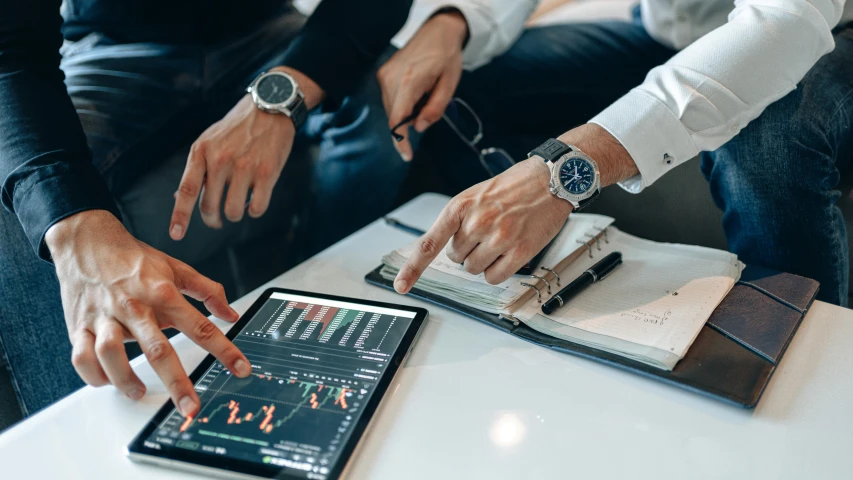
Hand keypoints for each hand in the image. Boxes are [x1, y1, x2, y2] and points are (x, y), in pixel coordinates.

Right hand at [47, 210, 248, 416]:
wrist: (87, 242)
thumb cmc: (134, 259)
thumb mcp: (176, 268)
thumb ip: (207, 291)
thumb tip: (231, 314)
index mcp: (163, 293)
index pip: (200, 326)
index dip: (223, 349)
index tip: (240, 368)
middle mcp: (135, 307)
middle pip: (158, 349)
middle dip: (178, 382)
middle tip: (191, 407)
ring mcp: (105, 317)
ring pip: (111, 354)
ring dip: (126, 380)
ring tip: (140, 393)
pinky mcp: (81, 325)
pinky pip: (82, 356)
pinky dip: (93, 374)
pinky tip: (107, 381)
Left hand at [170, 68, 322, 238]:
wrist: (270, 108)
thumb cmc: (237, 128)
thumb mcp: (209, 140)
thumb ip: (197, 168)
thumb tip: (179, 197)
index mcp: (202, 151)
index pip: (188, 190)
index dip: (180, 215)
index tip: (176, 234)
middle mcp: (221, 159)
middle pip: (210, 206)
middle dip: (212, 219)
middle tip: (216, 220)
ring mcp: (245, 167)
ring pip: (233, 211)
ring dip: (235, 214)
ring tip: (238, 206)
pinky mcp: (267, 173)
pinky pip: (257, 207)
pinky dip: (254, 210)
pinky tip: (255, 201)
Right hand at [378, 9, 467, 160]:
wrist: (437, 32)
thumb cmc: (447, 57)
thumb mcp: (449, 86)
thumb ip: (434, 109)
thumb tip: (419, 128)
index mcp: (409, 81)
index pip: (398, 120)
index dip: (401, 141)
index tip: (407, 156)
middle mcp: (391, 78)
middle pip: (393, 116)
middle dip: (409, 124)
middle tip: (428, 109)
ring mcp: (384, 75)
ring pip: (390, 109)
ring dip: (406, 113)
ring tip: (424, 95)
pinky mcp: (382, 73)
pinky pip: (389, 99)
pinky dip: (402, 104)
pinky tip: (416, 92)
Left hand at [393, 124, 638, 290]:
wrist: (551, 179)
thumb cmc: (513, 187)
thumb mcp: (475, 194)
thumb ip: (457, 220)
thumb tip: (444, 248)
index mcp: (460, 206)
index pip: (430, 243)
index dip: (413, 268)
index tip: (401, 286)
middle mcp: (477, 222)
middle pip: (456, 258)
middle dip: (468, 249)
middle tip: (487, 231)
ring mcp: (499, 237)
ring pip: (474, 270)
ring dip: (484, 261)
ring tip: (500, 238)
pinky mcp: (520, 250)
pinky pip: (494, 277)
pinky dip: (498, 270)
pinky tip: (509, 252)